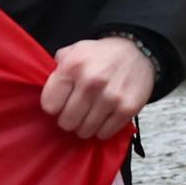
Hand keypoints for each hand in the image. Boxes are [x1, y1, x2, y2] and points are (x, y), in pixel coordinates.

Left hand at [40, 36, 154, 140]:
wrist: (138, 51)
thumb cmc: (100, 55)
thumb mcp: (74, 51)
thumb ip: (57, 70)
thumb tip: (47, 94)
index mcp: (72, 66)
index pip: (49, 105)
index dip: (54, 106)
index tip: (61, 103)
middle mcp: (91, 81)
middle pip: (66, 122)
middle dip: (69, 119)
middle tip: (76, 111)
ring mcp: (110, 97)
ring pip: (84, 131)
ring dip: (85, 126)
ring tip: (90, 114)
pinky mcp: (127, 109)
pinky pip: (104, 134)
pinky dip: (102, 129)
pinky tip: (104, 117)